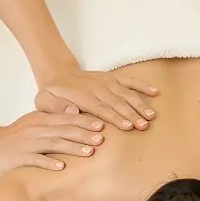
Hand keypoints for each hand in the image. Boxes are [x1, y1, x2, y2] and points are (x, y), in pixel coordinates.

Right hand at [0, 111, 106, 172]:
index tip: (102, 125)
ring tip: (89, 152)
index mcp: (41, 119)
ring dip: (72, 147)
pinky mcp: (19, 158)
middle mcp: (36, 129)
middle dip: (84, 134)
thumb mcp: (35, 122)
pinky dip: (48, 163)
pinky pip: (35, 160)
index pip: (66, 119)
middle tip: (102, 139)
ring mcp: (28, 144)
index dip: (85, 122)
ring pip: (53, 144)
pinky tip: (62, 168)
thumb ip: (54, 119)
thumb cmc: (16, 135)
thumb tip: (77, 116)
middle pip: (64, 130)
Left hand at [36, 67, 157, 131]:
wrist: (58, 73)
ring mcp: (107, 82)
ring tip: (151, 116)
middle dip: (132, 114)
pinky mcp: (113, 78)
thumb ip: (56, 107)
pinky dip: (143, 86)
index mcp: (82, 96)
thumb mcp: (44, 101)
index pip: (101, 108)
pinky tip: (155, 92)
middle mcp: (97, 88)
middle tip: (144, 126)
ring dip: (140, 104)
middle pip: (117, 102)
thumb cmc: (52, 93)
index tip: (127, 126)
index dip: (115, 117)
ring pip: (127, 93)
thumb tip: (72, 110)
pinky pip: (130, 81)